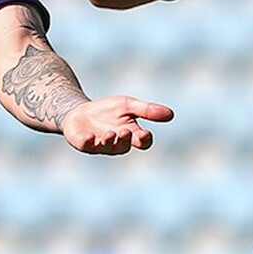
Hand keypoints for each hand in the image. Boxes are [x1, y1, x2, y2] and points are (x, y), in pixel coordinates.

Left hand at [59, 95, 174, 153]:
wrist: (81, 111)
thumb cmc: (108, 110)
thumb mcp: (128, 105)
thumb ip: (147, 110)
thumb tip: (171, 114)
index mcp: (130, 134)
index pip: (142, 142)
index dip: (144, 140)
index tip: (145, 133)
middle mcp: (115, 143)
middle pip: (124, 147)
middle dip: (124, 140)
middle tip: (124, 131)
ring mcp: (99, 145)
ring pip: (106, 148)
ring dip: (108, 141)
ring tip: (109, 133)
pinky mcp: (83, 143)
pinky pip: (86, 146)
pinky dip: (88, 142)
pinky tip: (89, 137)